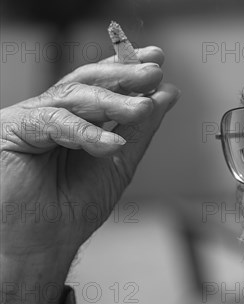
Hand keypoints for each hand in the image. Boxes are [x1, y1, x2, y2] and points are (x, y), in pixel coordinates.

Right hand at [0, 46, 179, 303]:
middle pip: (87, 81)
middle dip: (123, 74)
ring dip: (113, 101)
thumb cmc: (75, 206)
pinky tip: (111, 144)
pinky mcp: (12, 130)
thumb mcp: (120, 160)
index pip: (102, 83)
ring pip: (73, 97)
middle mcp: (51, 111)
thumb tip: (168, 94)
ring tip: (144, 108)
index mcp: (75, 116)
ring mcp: (30, 118)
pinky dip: (86, 132)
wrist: (44, 244)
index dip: (128, 68)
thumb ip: (141, 128)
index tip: (159, 59)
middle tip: (154, 71)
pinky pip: (53, 122)